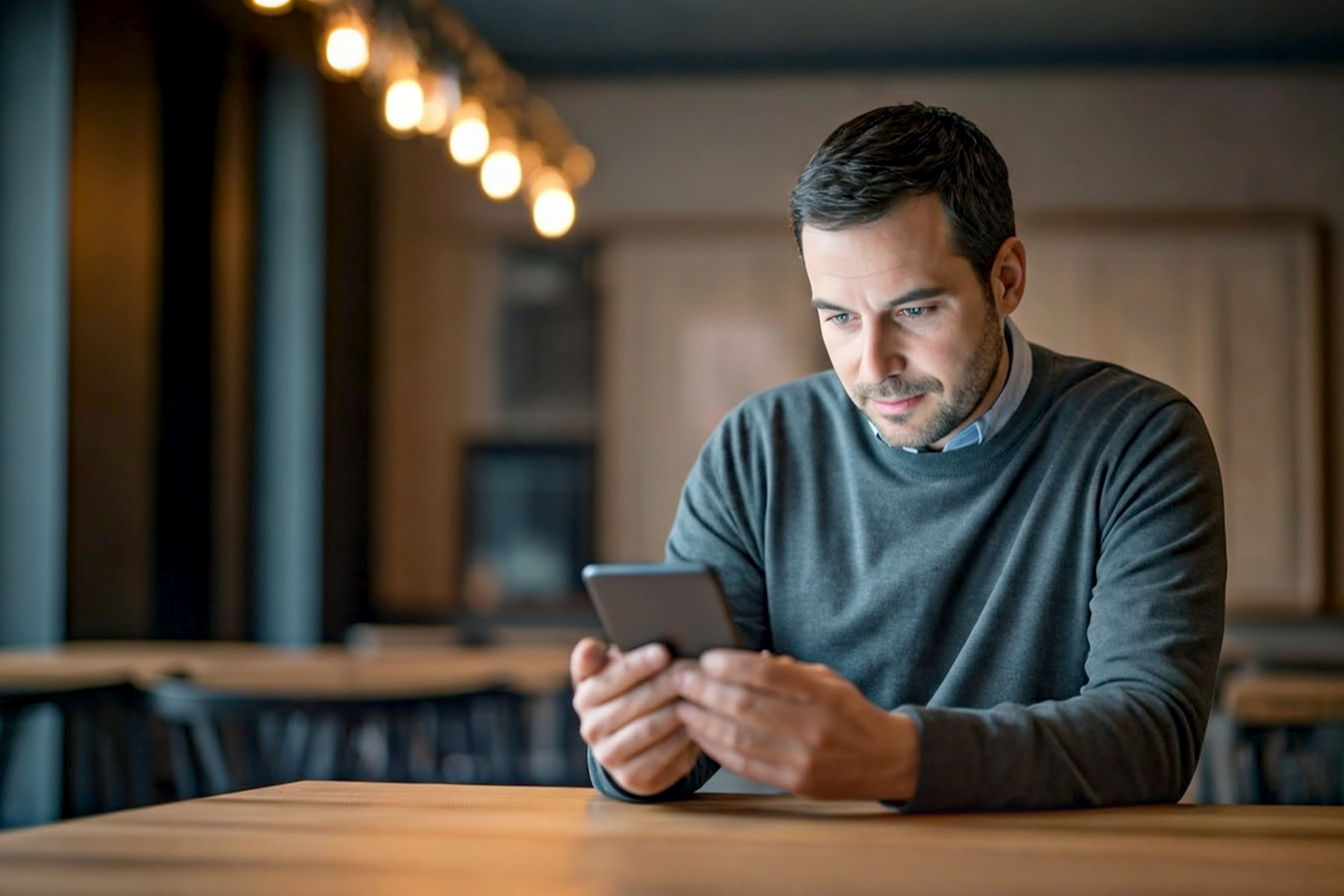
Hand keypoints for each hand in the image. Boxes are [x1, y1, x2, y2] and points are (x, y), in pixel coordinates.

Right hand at [570, 637, 701, 796]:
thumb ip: (600, 658)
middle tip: (695, 671)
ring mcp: (609, 755)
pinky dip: (683, 736)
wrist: (633, 744)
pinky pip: (663, 754)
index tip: (663, 652)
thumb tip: (590, 647)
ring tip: (701, 693)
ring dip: (678, 710)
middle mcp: (590, 728)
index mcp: (585, 696)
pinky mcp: (631, 777)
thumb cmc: (628, 693)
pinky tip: (699, 721)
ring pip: (649, 728)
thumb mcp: (612, 673)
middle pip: (634, 702)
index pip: (609, 678)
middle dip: (668, 684)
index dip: (636, 665)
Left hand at [674, 649, 918, 800]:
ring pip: (739, 737)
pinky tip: (700, 734)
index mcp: (823, 695)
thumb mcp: (829, 681)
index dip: (732, 664)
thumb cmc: (850, 713)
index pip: (768, 674)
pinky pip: (745, 765)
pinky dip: (717, 748)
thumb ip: (788, 670)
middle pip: (746, 705)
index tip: (706, 657)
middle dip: (707, 691)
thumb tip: (743, 658)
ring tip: (682, 707)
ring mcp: (803, 758)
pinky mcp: (795, 782)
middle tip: (683, 680)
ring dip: (703, 721)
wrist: (886, 760)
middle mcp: (814, 727)